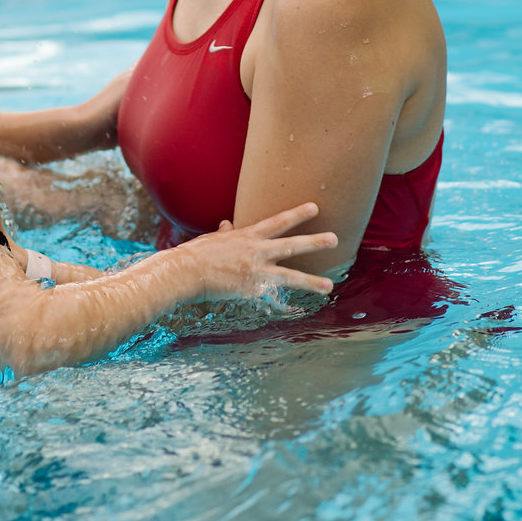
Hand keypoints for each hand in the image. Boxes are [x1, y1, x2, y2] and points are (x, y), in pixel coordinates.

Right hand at [183, 203, 335, 300]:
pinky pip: (272, 300)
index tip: (315, 207)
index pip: (278, 222)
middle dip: (314, 242)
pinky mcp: (251, 290)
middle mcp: (257, 252)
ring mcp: (256, 272)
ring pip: (290, 276)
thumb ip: (225, 233)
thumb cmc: (196, 253)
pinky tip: (298, 313)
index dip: (298, 214)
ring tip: (330, 285)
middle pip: (292, 245)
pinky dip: (284, 307)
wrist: (187, 271)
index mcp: (248, 236)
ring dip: (312, 281)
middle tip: (334, 238)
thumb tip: (226, 224)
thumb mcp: (213, 239)